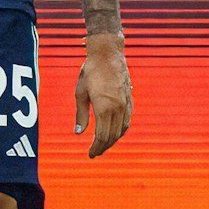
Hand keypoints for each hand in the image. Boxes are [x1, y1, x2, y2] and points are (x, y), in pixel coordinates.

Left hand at [74, 33, 131, 157]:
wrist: (108, 54)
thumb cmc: (90, 72)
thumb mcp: (80, 93)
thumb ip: (80, 115)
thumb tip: (78, 133)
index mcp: (104, 108)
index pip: (101, 136)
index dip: (96, 148)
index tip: (90, 155)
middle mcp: (117, 108)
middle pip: (112, 136)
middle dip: (103, 147)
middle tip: (94, 154)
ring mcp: (125, 104)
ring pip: (121, 130)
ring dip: (112, 141)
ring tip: (103, 146)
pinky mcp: (129, 100)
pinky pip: (127, 121)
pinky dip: (121, 131)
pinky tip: (115, 133)